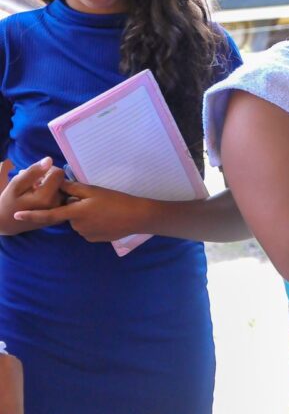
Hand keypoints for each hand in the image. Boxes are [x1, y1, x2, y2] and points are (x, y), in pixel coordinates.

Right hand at [0, 158, 65, 231]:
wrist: (8, 223)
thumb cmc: (9, 202)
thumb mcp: (16, 185)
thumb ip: (33, 172)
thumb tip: (50, 160)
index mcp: (46, 197)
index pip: (58, 174)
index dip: (48, 170)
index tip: (37, 176)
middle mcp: (57, 205)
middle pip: (62, 182)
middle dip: (49, 179)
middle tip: (34, 185)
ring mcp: (60, 212)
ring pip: (63, 189)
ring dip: (51, 187)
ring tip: (37, 192)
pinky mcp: (61, 215)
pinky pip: (63, 198)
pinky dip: (54, 195)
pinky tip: (42, 199)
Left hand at [14, 180, 153, 242]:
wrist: (137, 217)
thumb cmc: (116, 201)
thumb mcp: (94, 191)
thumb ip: (73, 188)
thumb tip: (57, 183)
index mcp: (75, 213)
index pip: (48, 215)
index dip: (32, 215)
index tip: (17, 215)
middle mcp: (77, 226)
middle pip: (68, 214)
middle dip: (75, 207)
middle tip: (94, 199)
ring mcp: (86, 234)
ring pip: (78, 222)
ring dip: (85, 215)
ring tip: (104, 208)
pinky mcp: (94, 239)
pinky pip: (87, 228)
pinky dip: (93, 222)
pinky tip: (107, 217)